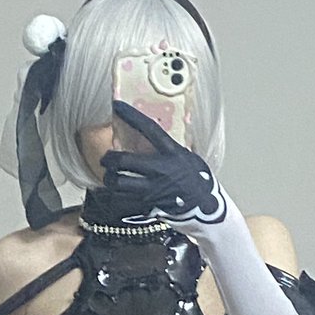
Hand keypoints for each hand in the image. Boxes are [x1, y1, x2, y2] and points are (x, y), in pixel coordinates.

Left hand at [101, 100, 227, 224]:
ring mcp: (152, 190)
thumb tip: (155, 135)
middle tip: (106, 160)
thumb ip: (170, 148)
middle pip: (123, 161)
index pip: (149, 129)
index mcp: (172, 153)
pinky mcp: (148, 207)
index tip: (117, 106)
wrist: (207, 209)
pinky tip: (118, 195)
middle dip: (109, 159)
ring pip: (118, 184)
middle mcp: (160, 170)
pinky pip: (123, 201)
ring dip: (110, 180)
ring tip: (111, 178)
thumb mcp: (187, 157)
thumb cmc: (198, 180)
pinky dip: (117, 198)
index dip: (131, 116)